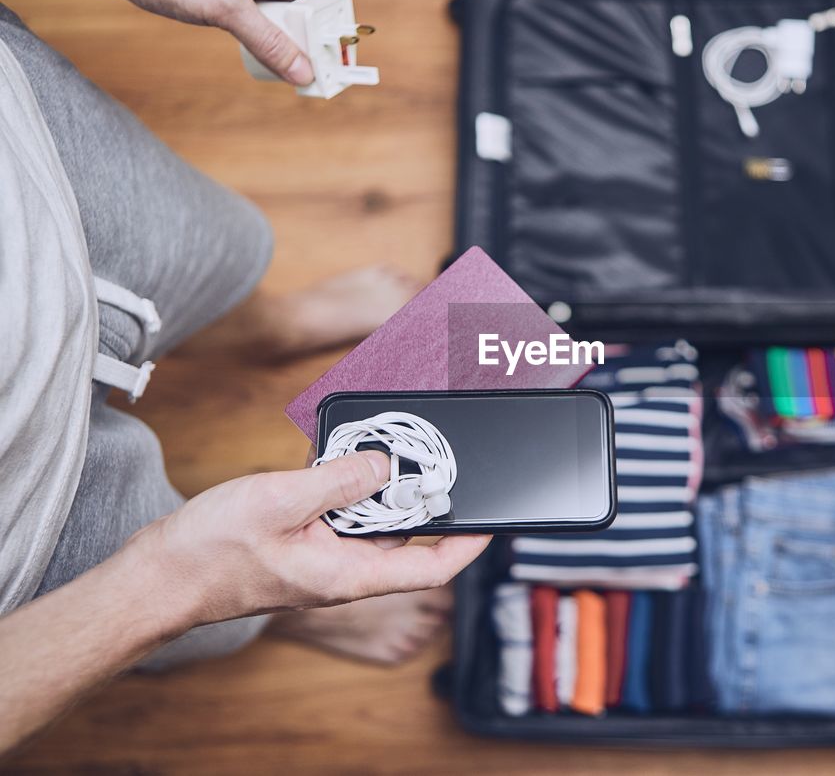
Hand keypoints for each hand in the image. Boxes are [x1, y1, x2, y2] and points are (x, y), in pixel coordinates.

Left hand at [8, 0, 343, 83]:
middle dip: (311, 33)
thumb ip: (270, 41)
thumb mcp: (225, 8)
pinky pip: (250, 9)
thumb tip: (303, 72)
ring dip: (283, 35)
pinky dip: (257, 31)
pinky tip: (249, 49)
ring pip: (276, 6)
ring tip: (282, 64)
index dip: (338, 15)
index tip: (335, 48)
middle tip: (309, 67)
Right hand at [130, 450, 489, 626]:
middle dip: (422, 495)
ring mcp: (325, 556)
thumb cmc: (210, 552)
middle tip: (432, 453)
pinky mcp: (306, 540)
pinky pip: (343, 512)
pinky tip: (340, 455)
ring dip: (382, 484)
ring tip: (385, 444)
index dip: (467, 544)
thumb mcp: (281, 502)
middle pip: (406, 534)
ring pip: (374, 517)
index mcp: (349, 574)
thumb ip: (339, 481)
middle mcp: (345, 569)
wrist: (159, 575)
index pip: (430, 567)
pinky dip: (350, 483)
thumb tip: (386, 463)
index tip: (491, 518)